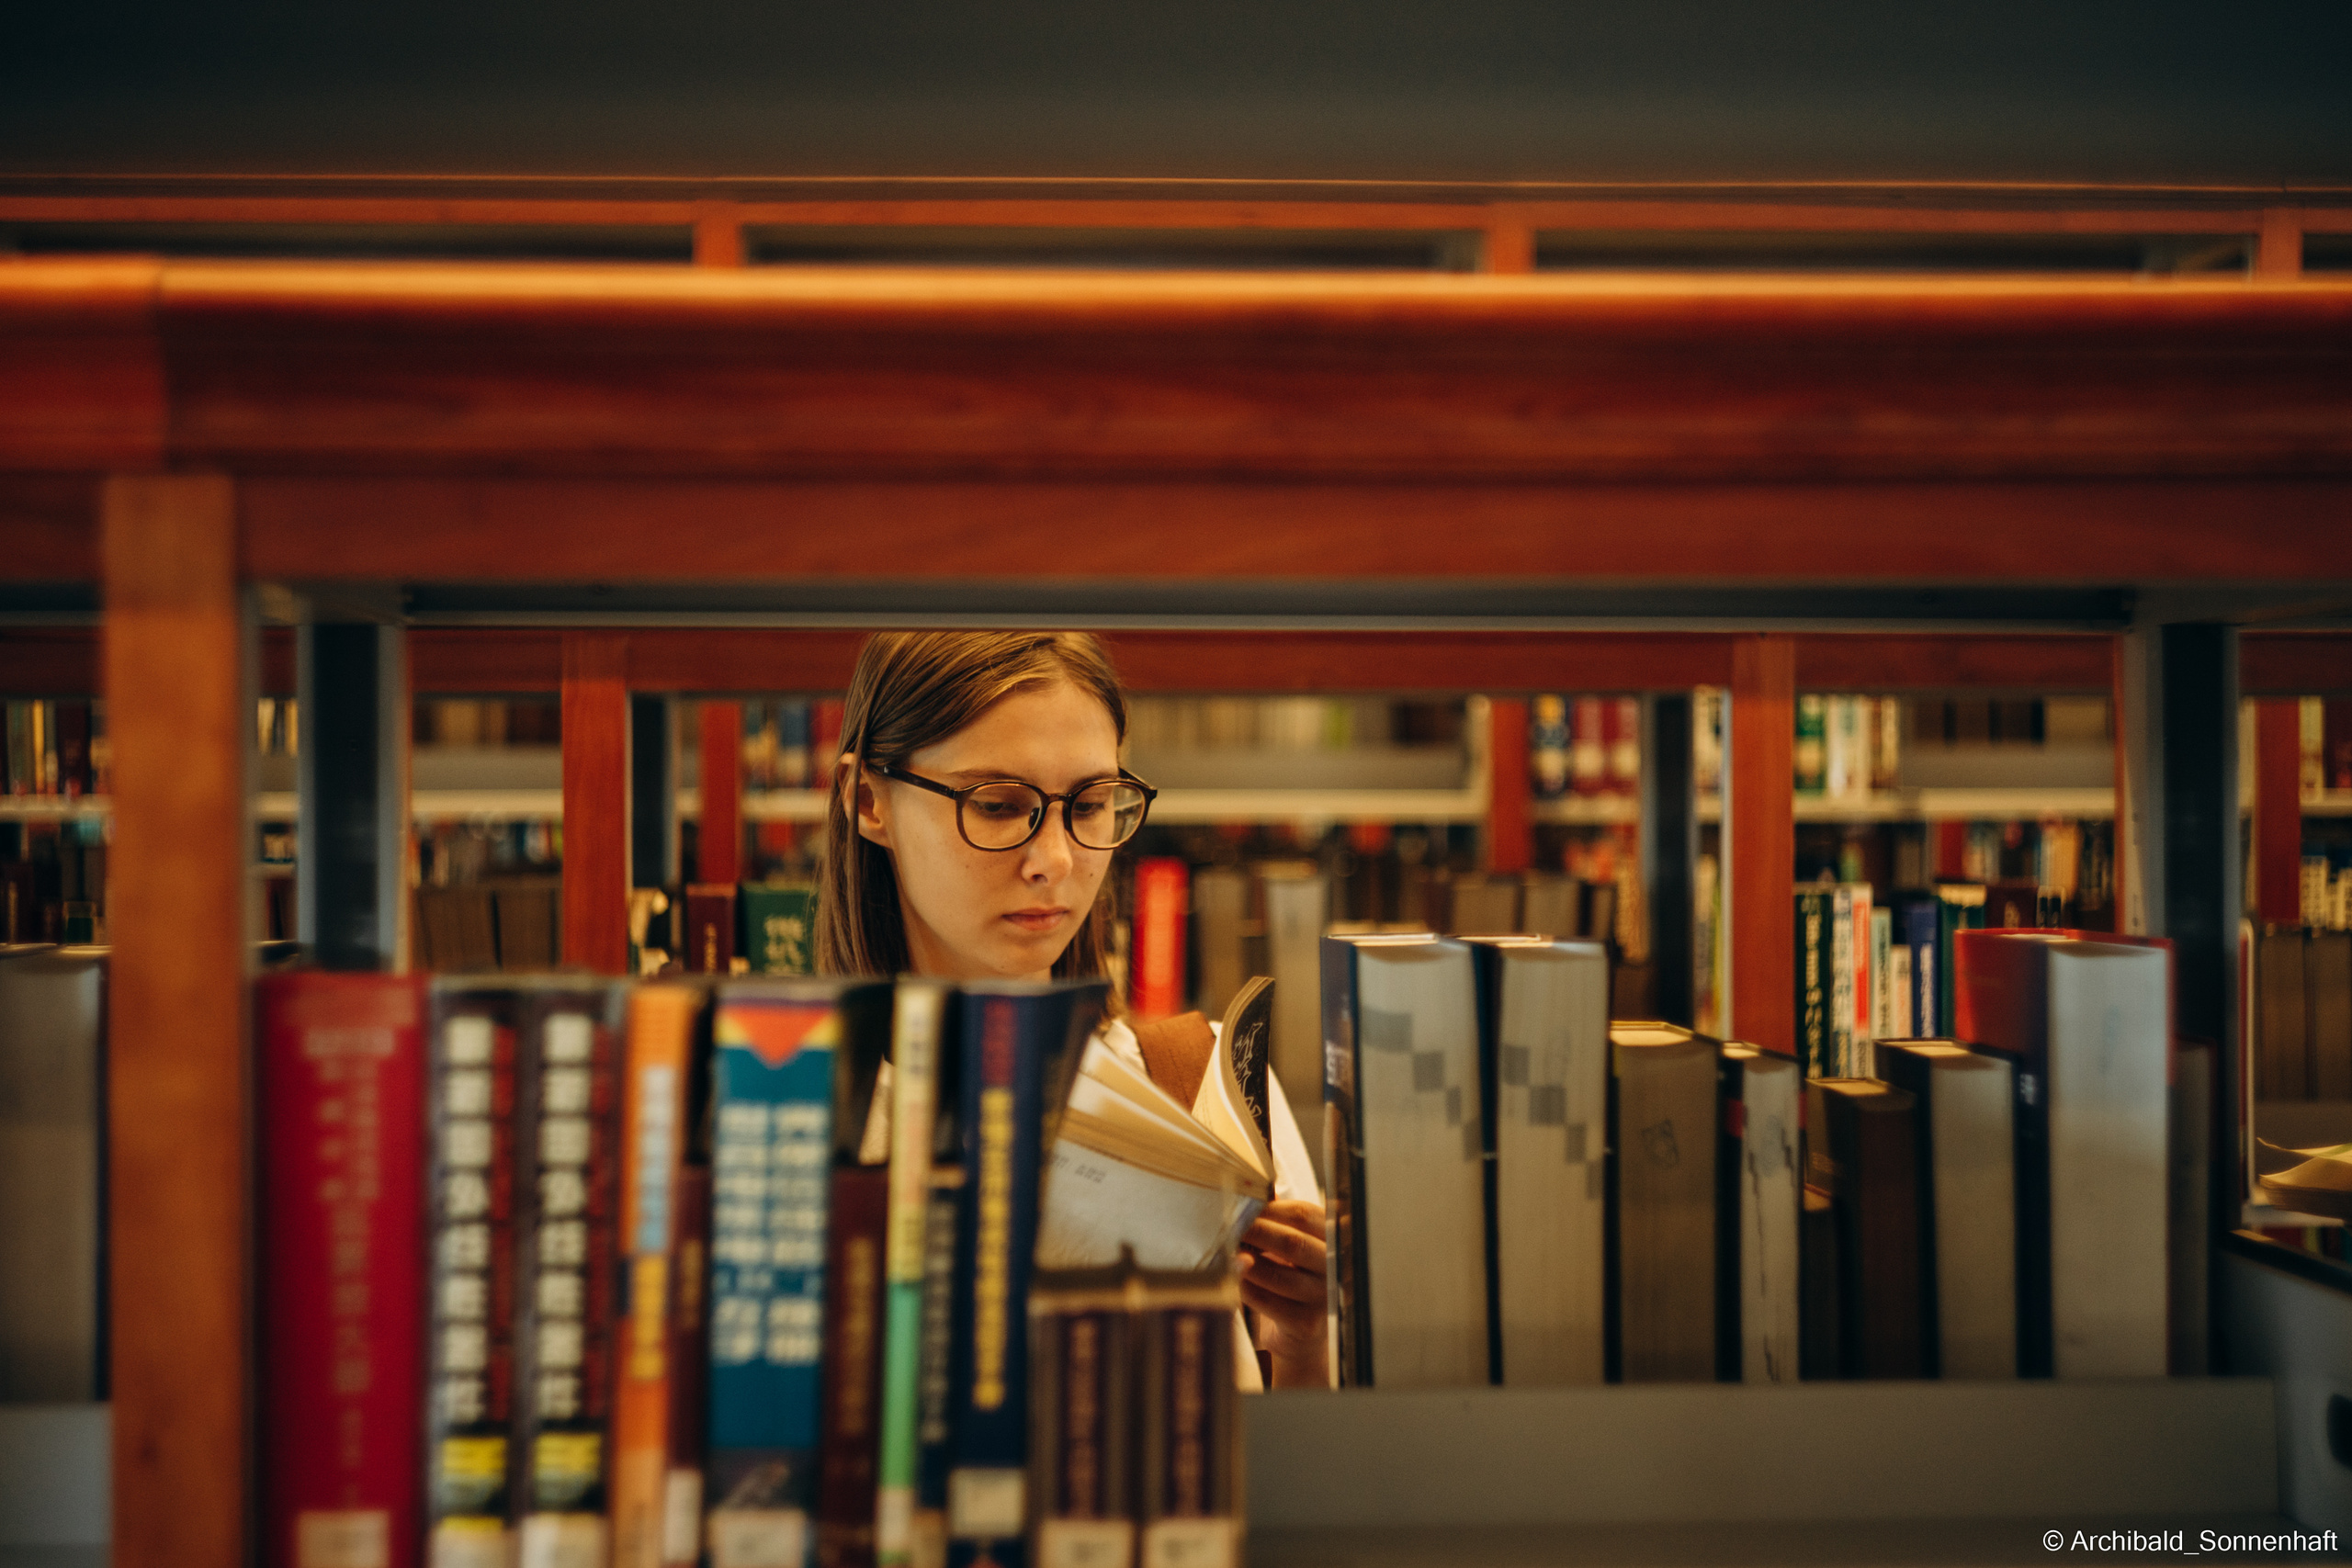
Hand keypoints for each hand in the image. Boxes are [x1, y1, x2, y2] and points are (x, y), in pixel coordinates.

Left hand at [1238, 1198, 1329, 1389]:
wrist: (1303, 1333)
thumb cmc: (1293, 1279)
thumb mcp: (1292, 1247)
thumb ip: (1277, 1225)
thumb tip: (1244, 1204)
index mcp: (1333, 1239)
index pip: (1304, 1214)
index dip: (1270, 1210)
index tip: (1243, 1206)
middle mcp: (1334, 1267)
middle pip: (1292, 1242)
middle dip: (1255, 1233)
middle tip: (1229, 1227)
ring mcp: (1323, 1297)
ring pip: (1277, 1274)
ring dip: (1245, 1263)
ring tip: (1228, 1253)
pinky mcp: (1307, 1323)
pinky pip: (1267, 1301)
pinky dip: (1245, 1288)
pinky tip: (1235, 1279)